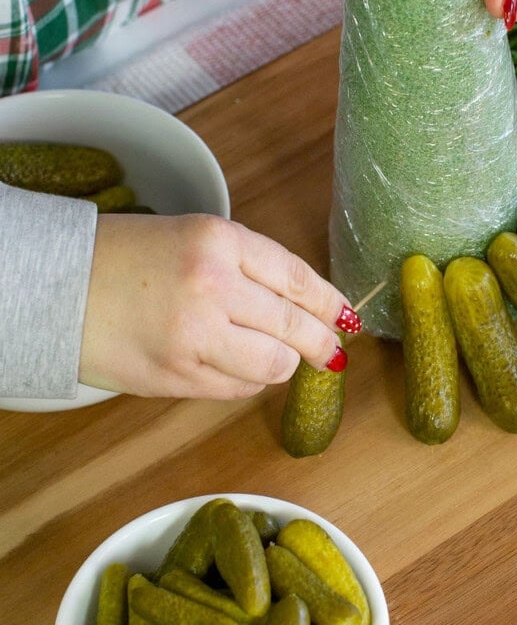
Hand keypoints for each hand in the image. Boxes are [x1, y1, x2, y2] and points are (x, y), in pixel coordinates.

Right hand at [79, 213, 355, 399]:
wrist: (58, 287)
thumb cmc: (128, 256)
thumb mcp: (195, 237)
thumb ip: (248, 266)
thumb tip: (304, 304)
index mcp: (218, 241)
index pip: (296, 278)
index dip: (329, 302)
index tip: (349, 317)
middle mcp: (212, 286)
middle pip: (293, 325)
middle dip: (322, 341)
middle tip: (333, 351)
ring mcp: (194, 336)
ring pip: (273, 364)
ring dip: (282, 364)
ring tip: (275, 356)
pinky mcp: (175, 377)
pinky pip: (236, 389)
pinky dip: (247, 382)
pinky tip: (237, 367)